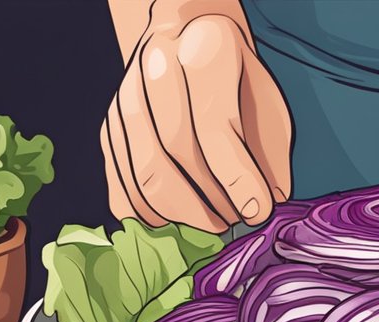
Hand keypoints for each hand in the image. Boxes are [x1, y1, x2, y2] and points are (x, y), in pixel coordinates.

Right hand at [103, 5, 291, 230]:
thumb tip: (262, 207)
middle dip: (210, 199)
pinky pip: (121, 188)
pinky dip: (151, 217)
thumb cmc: (236, 82)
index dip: (236, 176)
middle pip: (172, 150)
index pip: (213, 124)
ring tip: (212, 223)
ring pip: (143, 174)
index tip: (258, 211)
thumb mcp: (268, 105)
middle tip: (234, 220)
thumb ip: (269, 154)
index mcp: (204, 51)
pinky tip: (178, 222)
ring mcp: (124, 100)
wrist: (187, 41)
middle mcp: (155, 68)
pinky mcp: (109, 130)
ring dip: (183, 215)